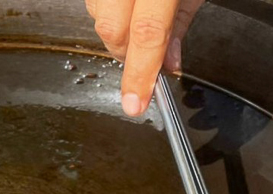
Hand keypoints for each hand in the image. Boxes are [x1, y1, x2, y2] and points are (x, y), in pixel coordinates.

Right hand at [85, 0, 204, 115]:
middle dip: (126, 55)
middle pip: (113, 32)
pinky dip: (109, 17)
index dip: (140, 73)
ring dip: (118, 34)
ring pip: (99, 20)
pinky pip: (93, 6)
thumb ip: (179, 24)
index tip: (135, 104)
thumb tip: (168, 64)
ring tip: (136, 23)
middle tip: (144, 59)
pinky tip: (124, 10)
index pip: (146, 34)